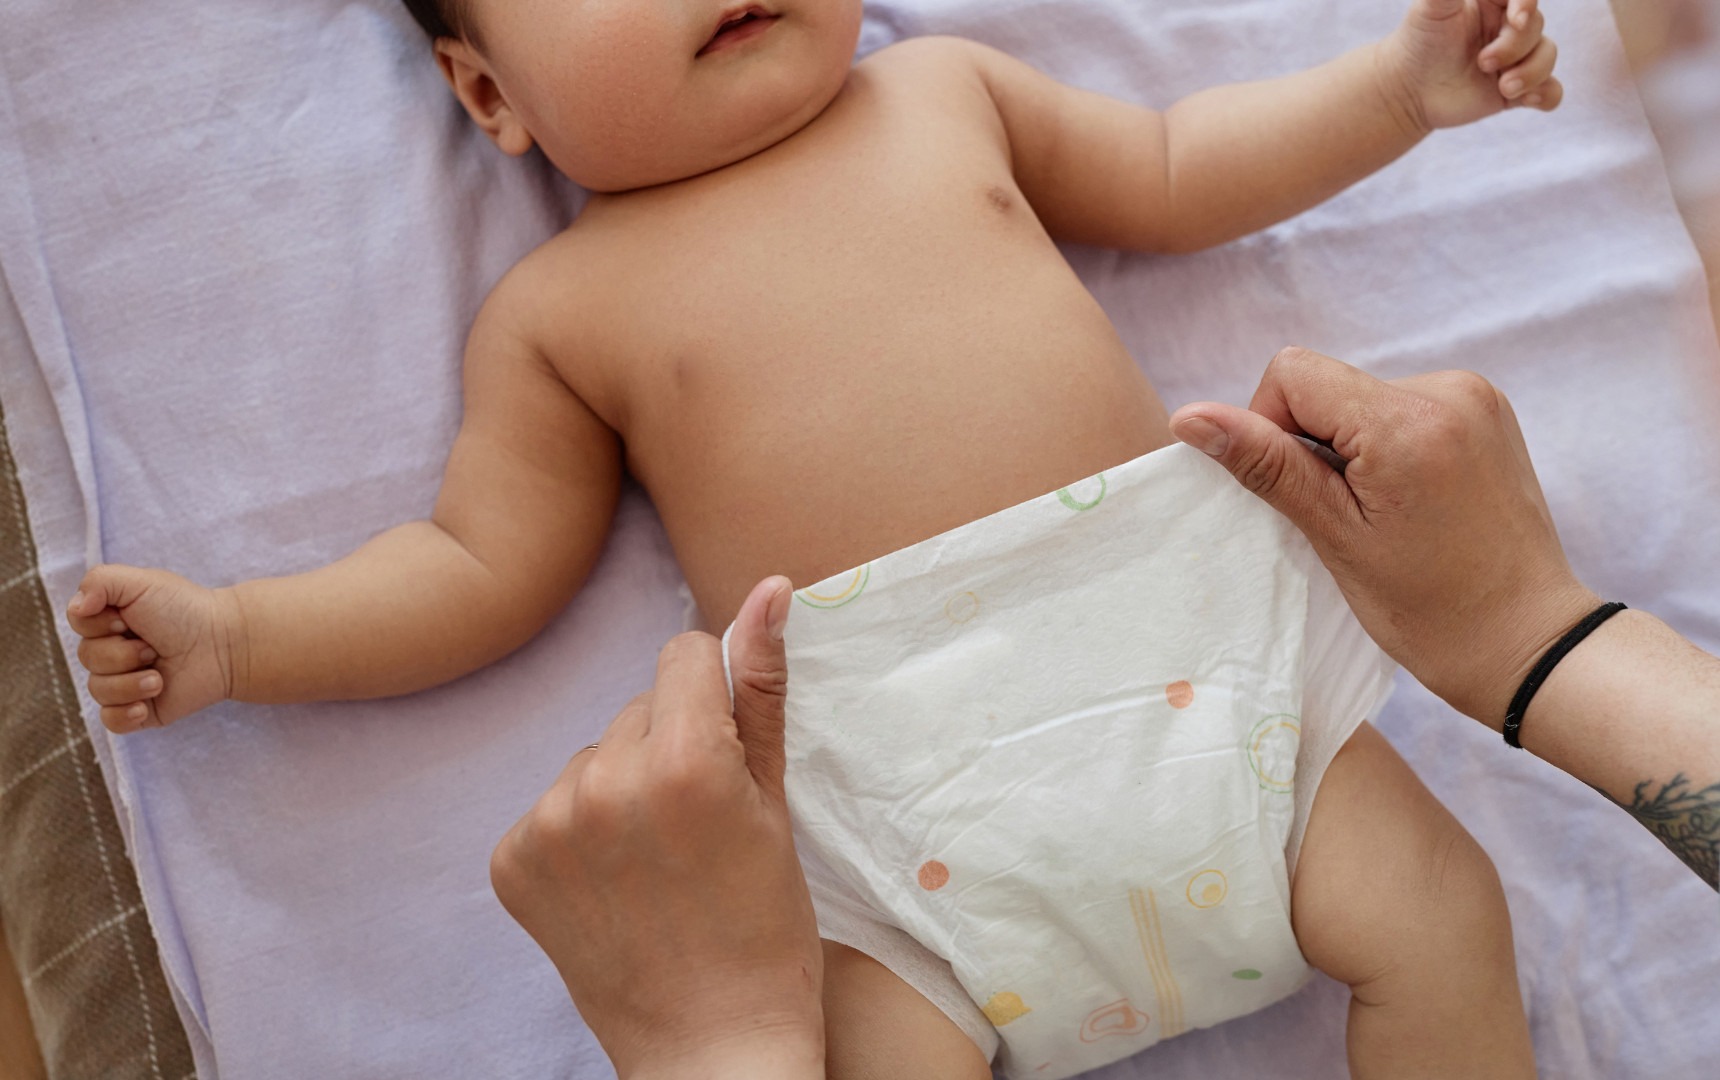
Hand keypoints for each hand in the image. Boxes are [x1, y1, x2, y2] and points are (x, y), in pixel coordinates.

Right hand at [67, 565, 238, 732]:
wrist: (225, 644)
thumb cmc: (185, 610)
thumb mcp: (141, 582)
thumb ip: (100, 582)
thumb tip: (75, 607)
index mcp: (110, 621)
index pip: (78, 624)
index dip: (99, 625)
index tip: (127, 620)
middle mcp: (114, 651)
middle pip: (86, 659)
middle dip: (121, 654)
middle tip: (154, 647)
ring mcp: (126, 682)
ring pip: (98, 691)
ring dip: (130, 683)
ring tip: (160, 676)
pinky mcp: (141, 710)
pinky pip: (111, 722)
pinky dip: (124, 715)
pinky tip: (145, 705)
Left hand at [489, 576, 823, 1079]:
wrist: (712, 1044)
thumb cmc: (764, 927)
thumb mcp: (776, 802)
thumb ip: (761, 688)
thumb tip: (768, 588)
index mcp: (682, 760)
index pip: (683, 654)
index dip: (713, 696)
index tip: (726, 753)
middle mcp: (603, 783)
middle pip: (637, 708)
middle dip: (668, 745)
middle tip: (698, 826)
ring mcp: (548, 826)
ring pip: (594, 756)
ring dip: (620, 788)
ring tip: (656, 861)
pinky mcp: (511, 863)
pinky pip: (551, 807)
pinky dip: (579, 835)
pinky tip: (613, 883)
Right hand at [1168, 348, 1598, 725]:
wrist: (1528, 639)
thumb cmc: (1431, 608)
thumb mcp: (1335, 537)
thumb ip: (1265, 465)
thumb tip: (1190, 417)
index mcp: (1407, 421)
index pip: (1292, 374)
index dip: (1269, 427)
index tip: (1301, 494)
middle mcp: (1448, 390)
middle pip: (1325, 384)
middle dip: (1314, 443)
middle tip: (1345, 516)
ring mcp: (1474, 396)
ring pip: (1360, 398)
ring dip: (1350, 448)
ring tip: (1384, 514)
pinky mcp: (1485, 410)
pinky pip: (1400, 407)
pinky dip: (1385, 447)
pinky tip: (1408, 501)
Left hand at [1383, 0, 1562, 130]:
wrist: (1406, 88)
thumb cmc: (1419, 40)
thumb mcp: (1431, 6)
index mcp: (1497, 1)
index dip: (1527, 5)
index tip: (1515, 19)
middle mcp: (1510, 26)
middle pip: (1536, 28)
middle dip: (1514, 48)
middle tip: (1482, 63)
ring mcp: (1516, 58)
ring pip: (1547, 57)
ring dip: (1532, 73)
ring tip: (1503, 87)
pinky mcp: (1516, 89)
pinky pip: (1550, 91)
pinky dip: (1546, 95)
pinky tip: (1527, 100)